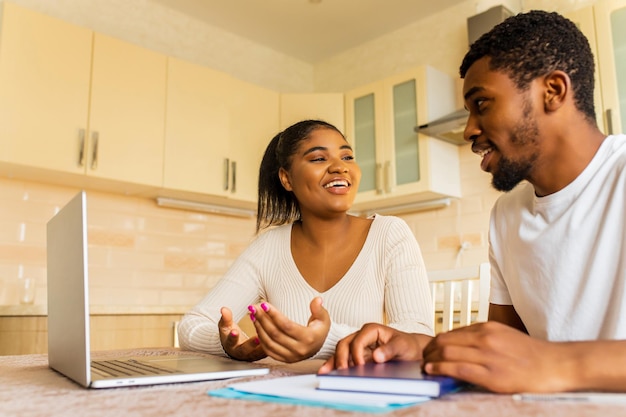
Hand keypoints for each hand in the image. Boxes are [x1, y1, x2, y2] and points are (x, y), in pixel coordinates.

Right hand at [218, 306, 266, 360]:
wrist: (236, 347)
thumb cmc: (231, 335)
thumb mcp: (226, 326)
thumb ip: (225, 318)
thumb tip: (224, 309)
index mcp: (231, 345)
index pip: (231, 341)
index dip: (232, 337)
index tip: (234, 331)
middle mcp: (241, 352)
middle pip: (245, 350)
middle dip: (251, 344)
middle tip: (256, 338)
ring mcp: (251, 355)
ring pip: (258, 351)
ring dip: (264, 344)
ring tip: (270, 336)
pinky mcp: (261, 355)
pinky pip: (266, 350)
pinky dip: (271, 343)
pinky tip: (275, 335)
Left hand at [249, 297, 329, 362]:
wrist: (320, 346)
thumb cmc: (320, 330)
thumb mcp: (323, 318)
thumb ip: (318, 309)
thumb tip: (317, 300)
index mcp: (308, 338)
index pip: (286, 325)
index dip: (274, 315)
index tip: (264, 304)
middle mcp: (298, 349)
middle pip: (275, 333)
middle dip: (262, 318)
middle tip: (254, 307)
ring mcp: (290, 356)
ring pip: (269, 342)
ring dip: (259, 327)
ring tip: (254, 315)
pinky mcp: (284, 359)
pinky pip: (268, 350)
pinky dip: (260, 338)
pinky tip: (257, 326)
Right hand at [318, 323, 429, 373]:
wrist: (412, 351)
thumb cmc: (408, 346)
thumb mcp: (402, 346)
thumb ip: (390, 350)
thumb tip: (376, 357)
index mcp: (371, 330)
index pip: (358, 340)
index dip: (356, 353)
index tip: (360, 366)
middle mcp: (362, 336)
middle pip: (345, 344)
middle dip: (341, 357)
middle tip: (342, 372)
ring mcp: (358, 346)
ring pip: (341, 352)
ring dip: (334, 362)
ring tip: (325, 373)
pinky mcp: (358, 356)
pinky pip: (344, 360)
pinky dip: (336, 365)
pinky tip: (328, 373)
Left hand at [422, 321, 571, 392]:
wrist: (557, 366)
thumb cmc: (533, 355)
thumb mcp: (505, 337)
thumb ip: (485, 339)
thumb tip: (463, 346)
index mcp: (488, 327)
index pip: (453, 332)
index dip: (438, 341)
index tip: (431, 349)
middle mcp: (485, 338)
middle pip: (445, 340)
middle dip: (430, 349)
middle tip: (424, 357)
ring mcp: (488, 356)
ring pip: (447, 353)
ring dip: (431, 360)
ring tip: (425, 365)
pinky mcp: (491, 374)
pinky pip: (457, 369)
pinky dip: (440, 369)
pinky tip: (433, 371)